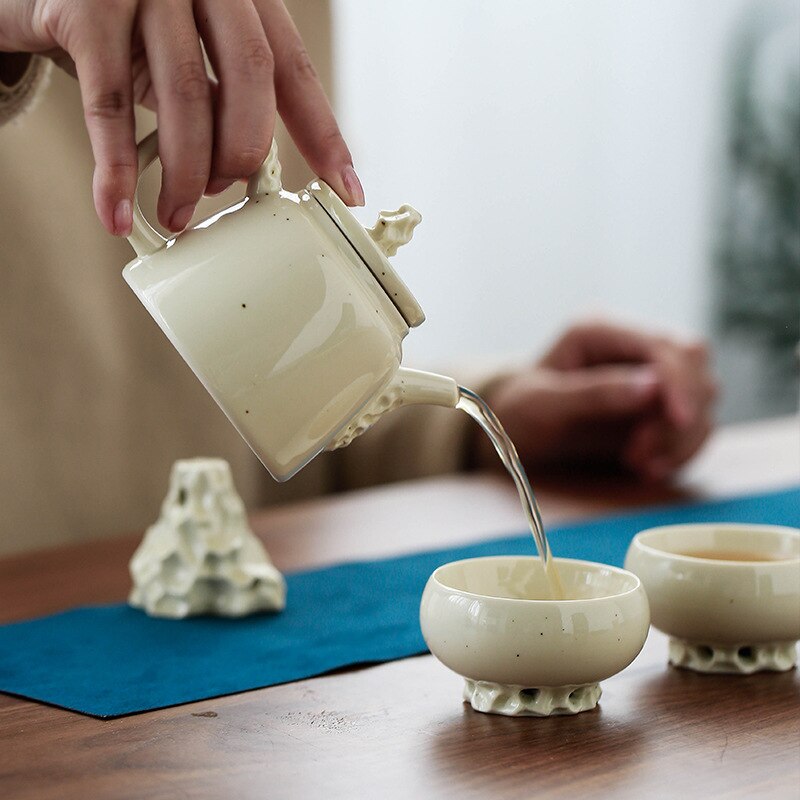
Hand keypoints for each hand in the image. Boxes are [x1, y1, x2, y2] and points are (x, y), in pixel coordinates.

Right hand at [0, 0, 362, 235]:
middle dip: (244, 150)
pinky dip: (115, 169)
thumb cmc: (125, 19)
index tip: (347, 191)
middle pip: (252, 76)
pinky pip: (110, 106)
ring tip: (177, 214)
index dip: (323, 135)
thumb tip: (246, 168)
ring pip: (186, 96)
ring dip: (187, 170)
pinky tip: (117, 212)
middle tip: (225, 192)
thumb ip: (220, 90)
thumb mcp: (186, 44)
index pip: (293, 69)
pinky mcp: (84, 9)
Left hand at [474, 320, 717, 479]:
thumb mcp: (543, 404)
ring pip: (704, 398)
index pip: (664, 343)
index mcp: (601, 330)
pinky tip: (647, 469)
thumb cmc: (520, 412)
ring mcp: (650, 376)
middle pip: (695, 365)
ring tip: (636, 463)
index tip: (679, 419)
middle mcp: (632, 346)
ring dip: (679, 438)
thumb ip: (594, 393)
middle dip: (679, 415)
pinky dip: (681, 451)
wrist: (515, 435)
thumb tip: (652, 386)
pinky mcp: (659, 408)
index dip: (680, 380)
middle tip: (639, 453)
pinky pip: (694, 427)